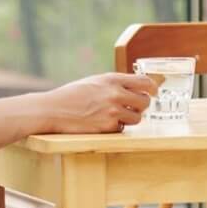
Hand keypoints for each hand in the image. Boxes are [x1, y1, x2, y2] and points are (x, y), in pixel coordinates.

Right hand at [40, 73, 156, 133]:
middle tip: (134, 107)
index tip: (152, 92)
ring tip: (116, 115)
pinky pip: (122, 128)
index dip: (151, 88)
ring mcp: (113, 111)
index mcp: (112, 79)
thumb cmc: (71, 95)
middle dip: (141, 105)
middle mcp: (115, 94)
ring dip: (130, 118)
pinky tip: (103, 122)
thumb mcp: (94, 81)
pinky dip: (117, 127)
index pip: (144, 82)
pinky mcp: (108, 127)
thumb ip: (114, 83)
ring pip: (137, 117)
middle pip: (145, 101)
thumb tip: (135, 88)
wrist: (54, 110)